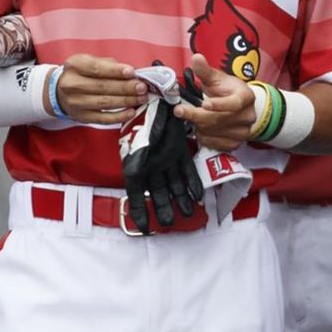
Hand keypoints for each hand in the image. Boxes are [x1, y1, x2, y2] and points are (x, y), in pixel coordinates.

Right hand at [51, 53, 148, 123]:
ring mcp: (76, 102)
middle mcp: (72, 84)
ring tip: (141, 98)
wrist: (60, 92)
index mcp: (75, 66)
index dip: (115, 71)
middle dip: (126, 87)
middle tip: (142, 87)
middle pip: (102, 86)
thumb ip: (109, 64)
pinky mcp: (83, 117)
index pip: (96, 68)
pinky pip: (103, 119)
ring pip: (104, 103)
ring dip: (127, 101)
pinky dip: (119, 116)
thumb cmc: (82, 74)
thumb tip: (131, 73)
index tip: (132, 72)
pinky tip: (131, 112)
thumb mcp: (89, 61)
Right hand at [120, 97, 204, 233]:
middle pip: (158, 193)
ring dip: (180, 200)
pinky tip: (197, 196)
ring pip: (174, 185)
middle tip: (170, 224)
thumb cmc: (141, 124)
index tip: (145, 228)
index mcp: (135, 166)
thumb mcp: (134, 150)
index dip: (140, 212)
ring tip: (187, 214)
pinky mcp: (180, 151)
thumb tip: (135, 192)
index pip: (136, 195)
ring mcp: (166, 159)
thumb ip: (135, 170)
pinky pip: (187, 170)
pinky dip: (192, 183)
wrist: (156, 102)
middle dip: (163, 209)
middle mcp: (151, 165)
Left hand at [172, 54, 255, 150]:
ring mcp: (243, 132)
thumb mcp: (217, 78)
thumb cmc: (227, 91)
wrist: (239, 107)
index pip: (235, 103)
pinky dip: (203, 136)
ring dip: (198, 125)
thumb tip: (196, 58)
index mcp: (246, 97)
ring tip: (193, 117)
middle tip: (180, 110)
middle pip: (219, 119)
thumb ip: (205, 71)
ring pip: (214, 131)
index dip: (219, 105)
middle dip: (196, 115)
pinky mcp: (236, 144)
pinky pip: (214, 143)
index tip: (204, 104)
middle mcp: (248, 116)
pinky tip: (200, 128)